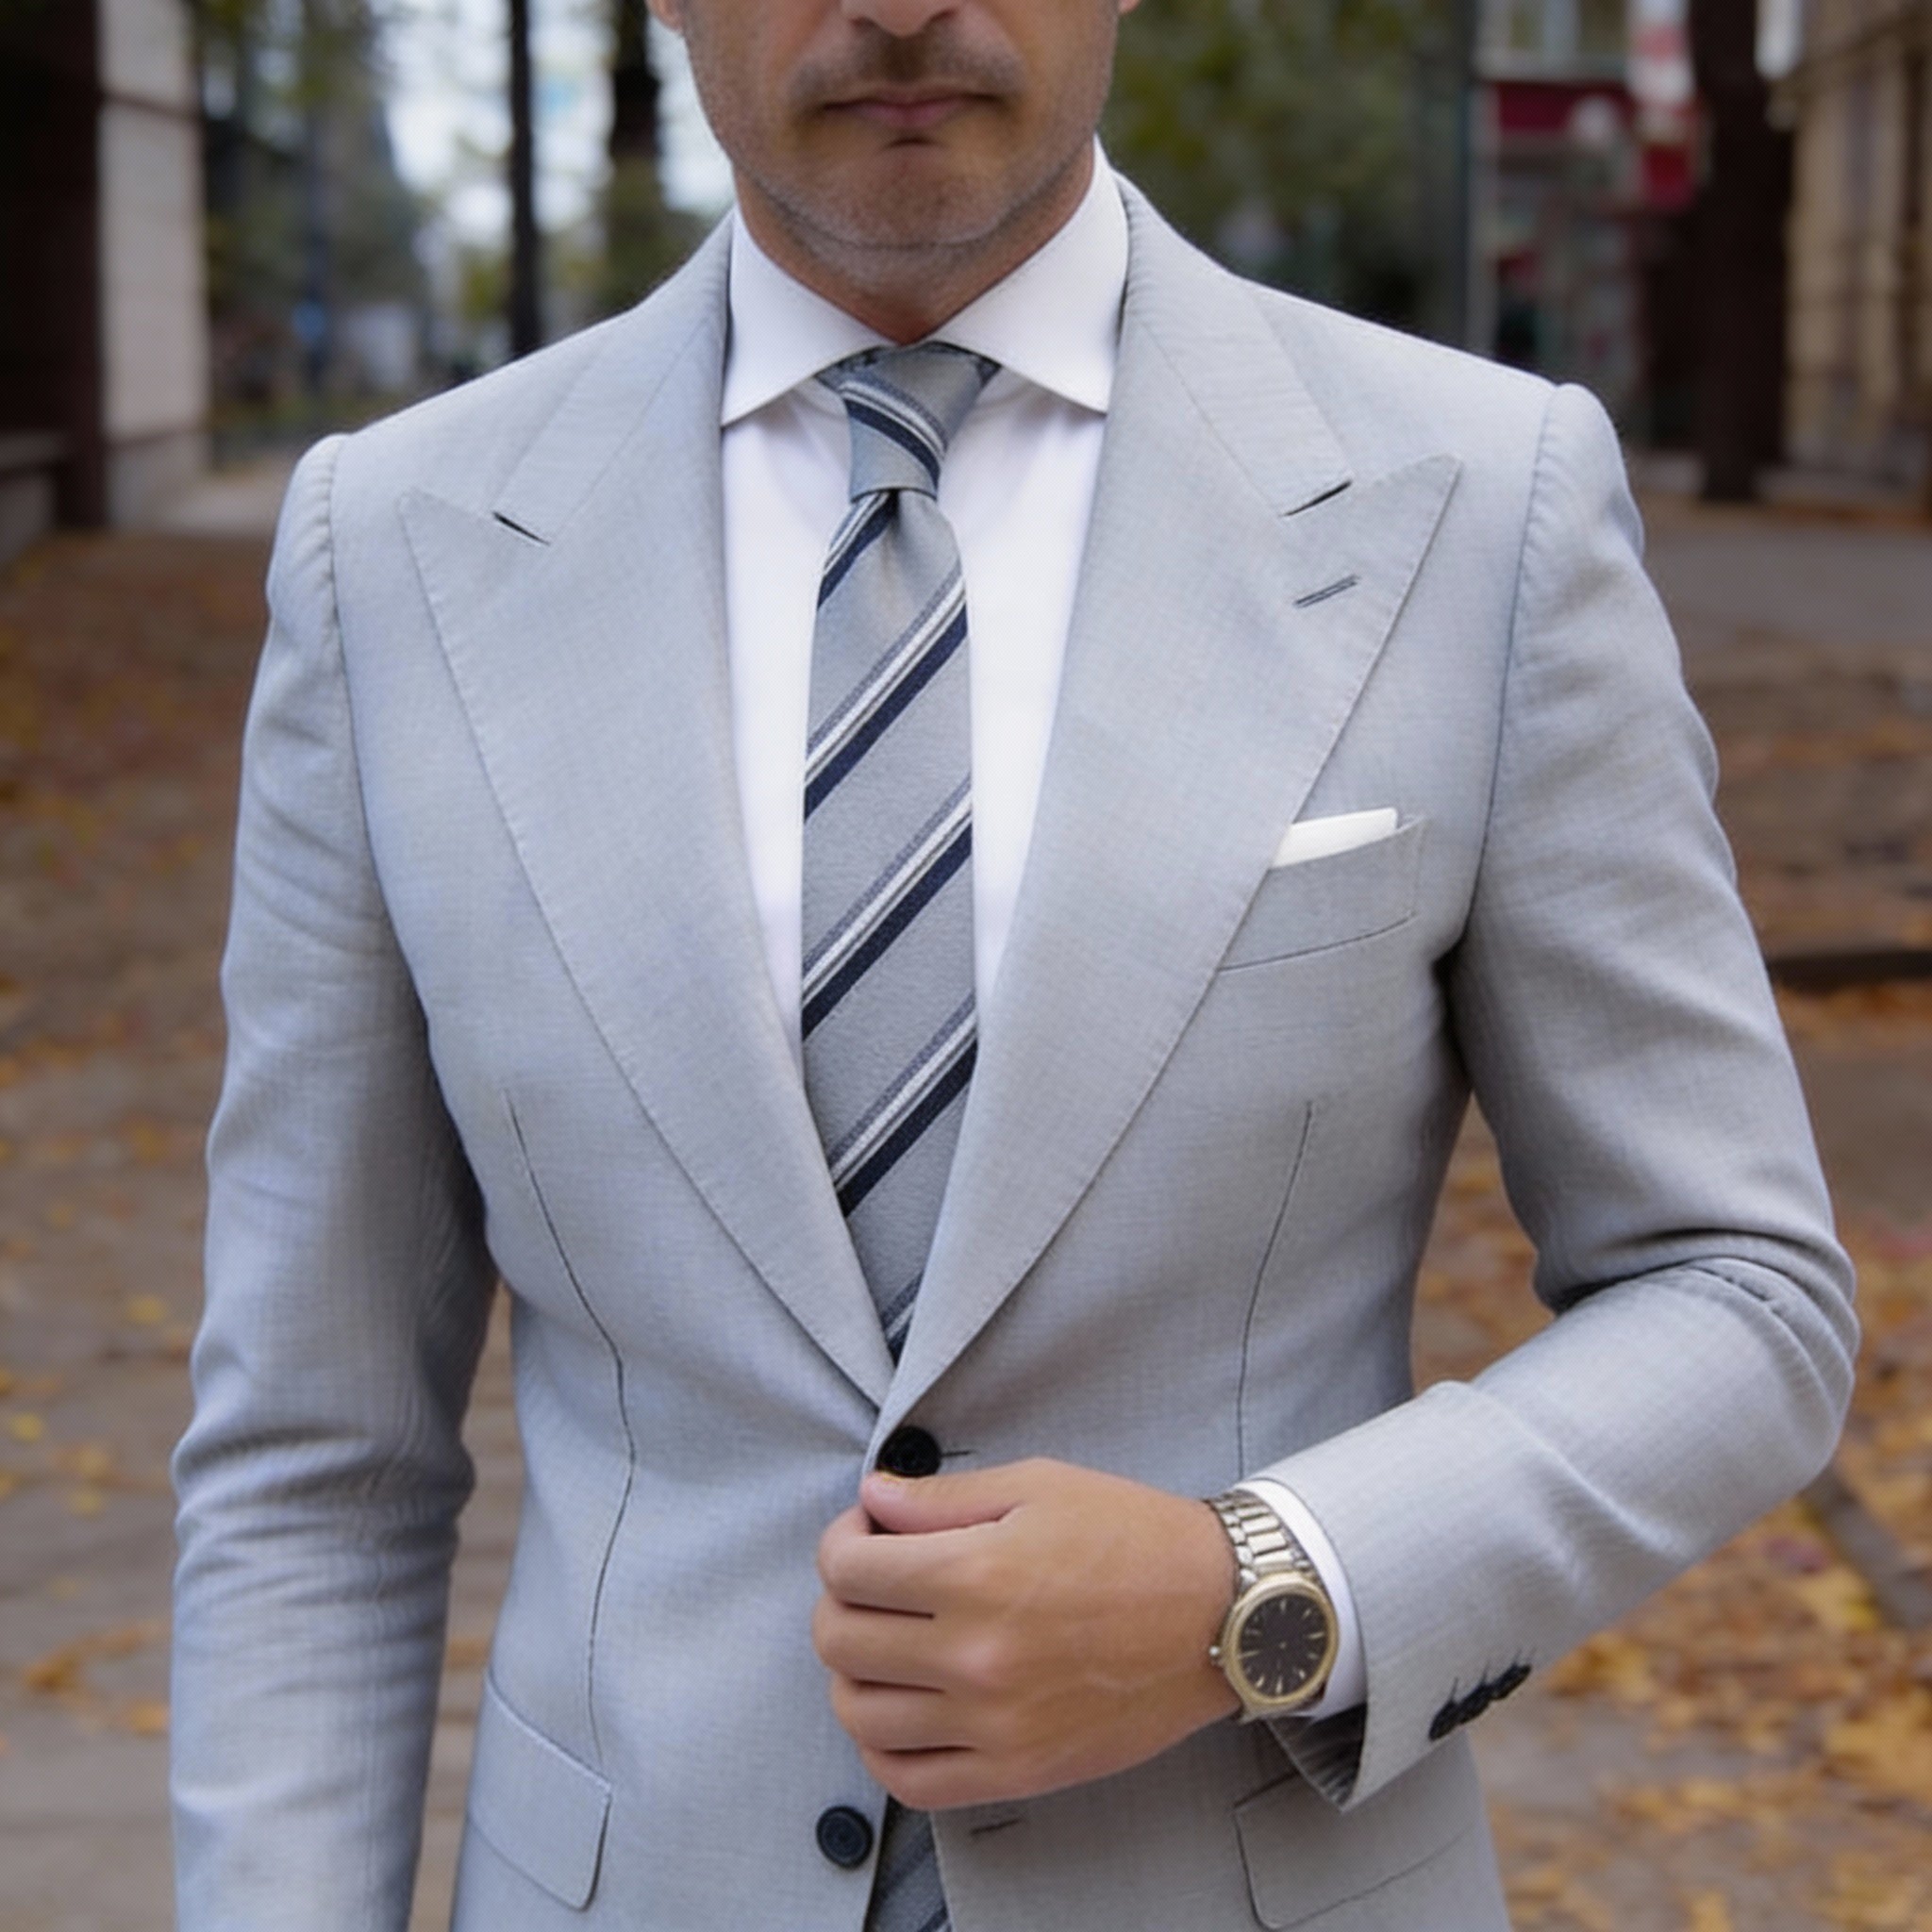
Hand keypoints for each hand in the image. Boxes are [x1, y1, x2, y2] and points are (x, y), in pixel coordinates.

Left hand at [812, 1457, 1238, 1809]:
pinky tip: (902, 1704)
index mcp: (975, 1575)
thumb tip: (872, 1500)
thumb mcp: (1037, 1485)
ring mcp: (992, 1725)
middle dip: (840, 1598)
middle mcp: (974, 1657)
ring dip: (853, 1669)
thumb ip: (941, 1497)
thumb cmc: (1135, 1538)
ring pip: (859, 1714)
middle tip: (875, 1579)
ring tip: (887, 1639)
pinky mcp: (1016, 1772)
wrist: (1221, 1614)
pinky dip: (883, 1745)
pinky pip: (908, 1779)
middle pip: (839, 1640)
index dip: (842, 1541)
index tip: (867, 1532)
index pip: (848, 1569)